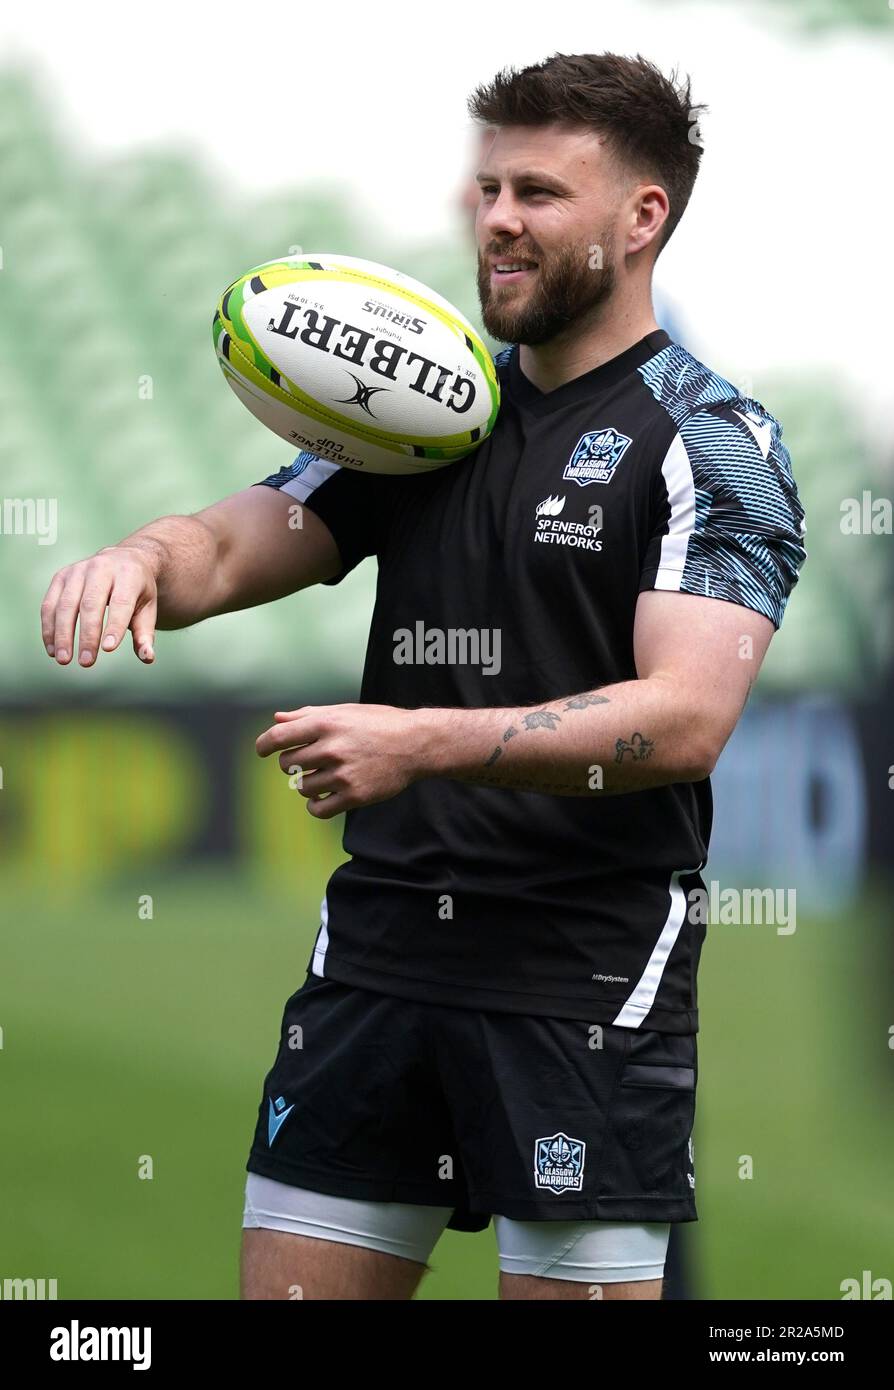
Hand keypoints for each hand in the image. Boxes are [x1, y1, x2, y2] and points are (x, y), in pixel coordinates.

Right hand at [41, 546, 157, 666]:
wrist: (123, 560)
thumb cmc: (137, 591)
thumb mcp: (148, 608)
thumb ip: (145, 634)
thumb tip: (147, 658)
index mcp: (128, 574)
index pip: (121, 602)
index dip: (114, 625)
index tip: (108, 649)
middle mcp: (102, 567)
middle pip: (91, 604)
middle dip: (87, 635)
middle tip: (86, 662)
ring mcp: (78, 570)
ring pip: (66, 604)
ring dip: (63, 635)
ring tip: (64, 660)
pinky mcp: (61, 576)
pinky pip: (50, 604)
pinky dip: (49, 628)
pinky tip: (53, 649)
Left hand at [256, 703, 429, 817]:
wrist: (415, 744)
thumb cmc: (377, 723)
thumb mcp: (343, 712)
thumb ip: (307, 716)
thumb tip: (276, 719)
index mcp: (326, 723)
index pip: (278, 737)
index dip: (263, 745)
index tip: (261, 751)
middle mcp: (331, 748)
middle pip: (287, 764)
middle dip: (292, 763)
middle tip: (309, 761)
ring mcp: (343, 774)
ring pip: (302, 787)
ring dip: (306, 783)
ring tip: (323, 776)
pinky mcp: (354, 796)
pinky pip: (317, 809)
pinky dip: (315, 805)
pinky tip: (322, 797)